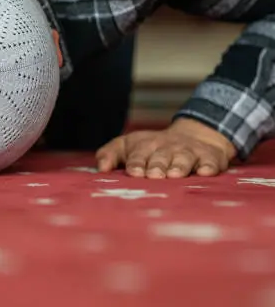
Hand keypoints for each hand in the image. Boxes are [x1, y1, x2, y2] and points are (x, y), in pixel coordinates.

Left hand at [96, 118, 236, 178]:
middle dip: (157, 165)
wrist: (195, 135)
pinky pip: (210, 162)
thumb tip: (100, 168)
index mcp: (145, 146)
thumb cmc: (153, 147)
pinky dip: (208, 166)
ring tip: (175, 175)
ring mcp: (189, 152)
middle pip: (161, 157)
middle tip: (154, 175)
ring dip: (179, 166)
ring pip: (184, 158)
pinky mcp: (210, 158)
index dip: (136, 163)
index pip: (138, 154)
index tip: (134, 172)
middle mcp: (167, 148)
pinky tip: (205, 172)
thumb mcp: (128, 146)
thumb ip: (110, 154)